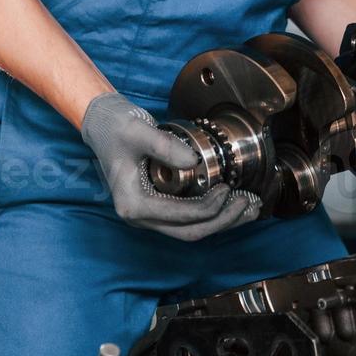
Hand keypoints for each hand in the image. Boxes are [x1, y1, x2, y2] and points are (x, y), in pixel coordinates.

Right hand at [81, 93, 258, 239]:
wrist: (105, 123)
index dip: (208, 207)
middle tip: (247, 203)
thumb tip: (194, 161)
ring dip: (223, 221)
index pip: (179, 216)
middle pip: (189, 232)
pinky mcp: (161, 206)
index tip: (227, 189)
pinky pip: (190, 218)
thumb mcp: (138, 132)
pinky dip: (214, 213)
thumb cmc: (116, 128)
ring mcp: (152, 214)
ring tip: (250, 208)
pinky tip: (234, 201)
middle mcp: (141, 217)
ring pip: (192, 229)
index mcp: (133, 206)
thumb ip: (164, 146)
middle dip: (222, 221)